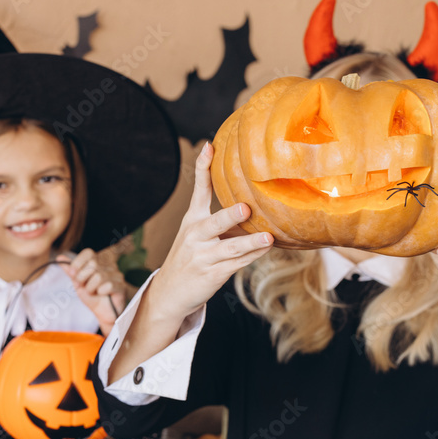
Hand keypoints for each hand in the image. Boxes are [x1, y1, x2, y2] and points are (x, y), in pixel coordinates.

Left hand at [57, 249, 128, 332]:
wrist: (101, 313)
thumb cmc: (91, 297)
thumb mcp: (78, 283)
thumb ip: (70, 270)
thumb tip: (59, 257)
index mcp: (98, 262)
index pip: (88, 252)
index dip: (78, 262)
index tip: (72, 274)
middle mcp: (109, 266)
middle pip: (92, 264)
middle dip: (82, 278)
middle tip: (84, 287)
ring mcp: (117, 275)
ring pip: (99, 276)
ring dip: (91, 288)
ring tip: (94, 292)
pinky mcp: (121, 286)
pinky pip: (108, 285)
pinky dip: (101, 292)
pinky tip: (103, 295)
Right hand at [149, 142, 273, 319]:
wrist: (169, 292)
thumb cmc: (192, 256)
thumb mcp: (197, 233)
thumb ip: (221, 219)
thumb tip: (253, 198)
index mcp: (192, 220)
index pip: (198, 190)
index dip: (203, 168)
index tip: (209, 146)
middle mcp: (195, 236)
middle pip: (214, 223)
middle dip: (229, 216)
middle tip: (245, 208)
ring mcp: (203, 256)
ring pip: (230, 248)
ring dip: (250, 243)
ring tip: (268, 238)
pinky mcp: (213, 274)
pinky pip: (237, 264)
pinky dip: (254, 256)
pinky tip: (267, 248)